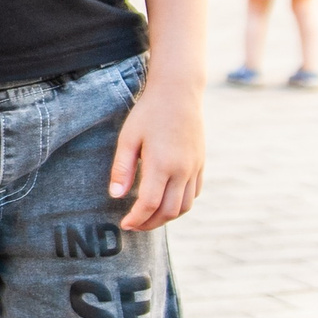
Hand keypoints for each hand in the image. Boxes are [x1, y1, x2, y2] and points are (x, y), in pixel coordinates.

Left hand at [111, 76, 203, 230]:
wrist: (179, 92)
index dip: (136, 219)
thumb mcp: (128, 138)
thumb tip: (116, 197)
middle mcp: (182, 170)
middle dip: (150, 223)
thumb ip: (122, 169)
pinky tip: (167, 201)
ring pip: (185, 206)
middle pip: (168, 211)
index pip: (149, 204)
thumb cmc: (148, 113)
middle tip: (134, 225)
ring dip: (167, 217)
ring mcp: (195, 167)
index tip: (124, 224)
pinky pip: (194, 193)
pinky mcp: (201, 163)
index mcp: (162, 164)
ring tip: (149, 217)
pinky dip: (181, 204)